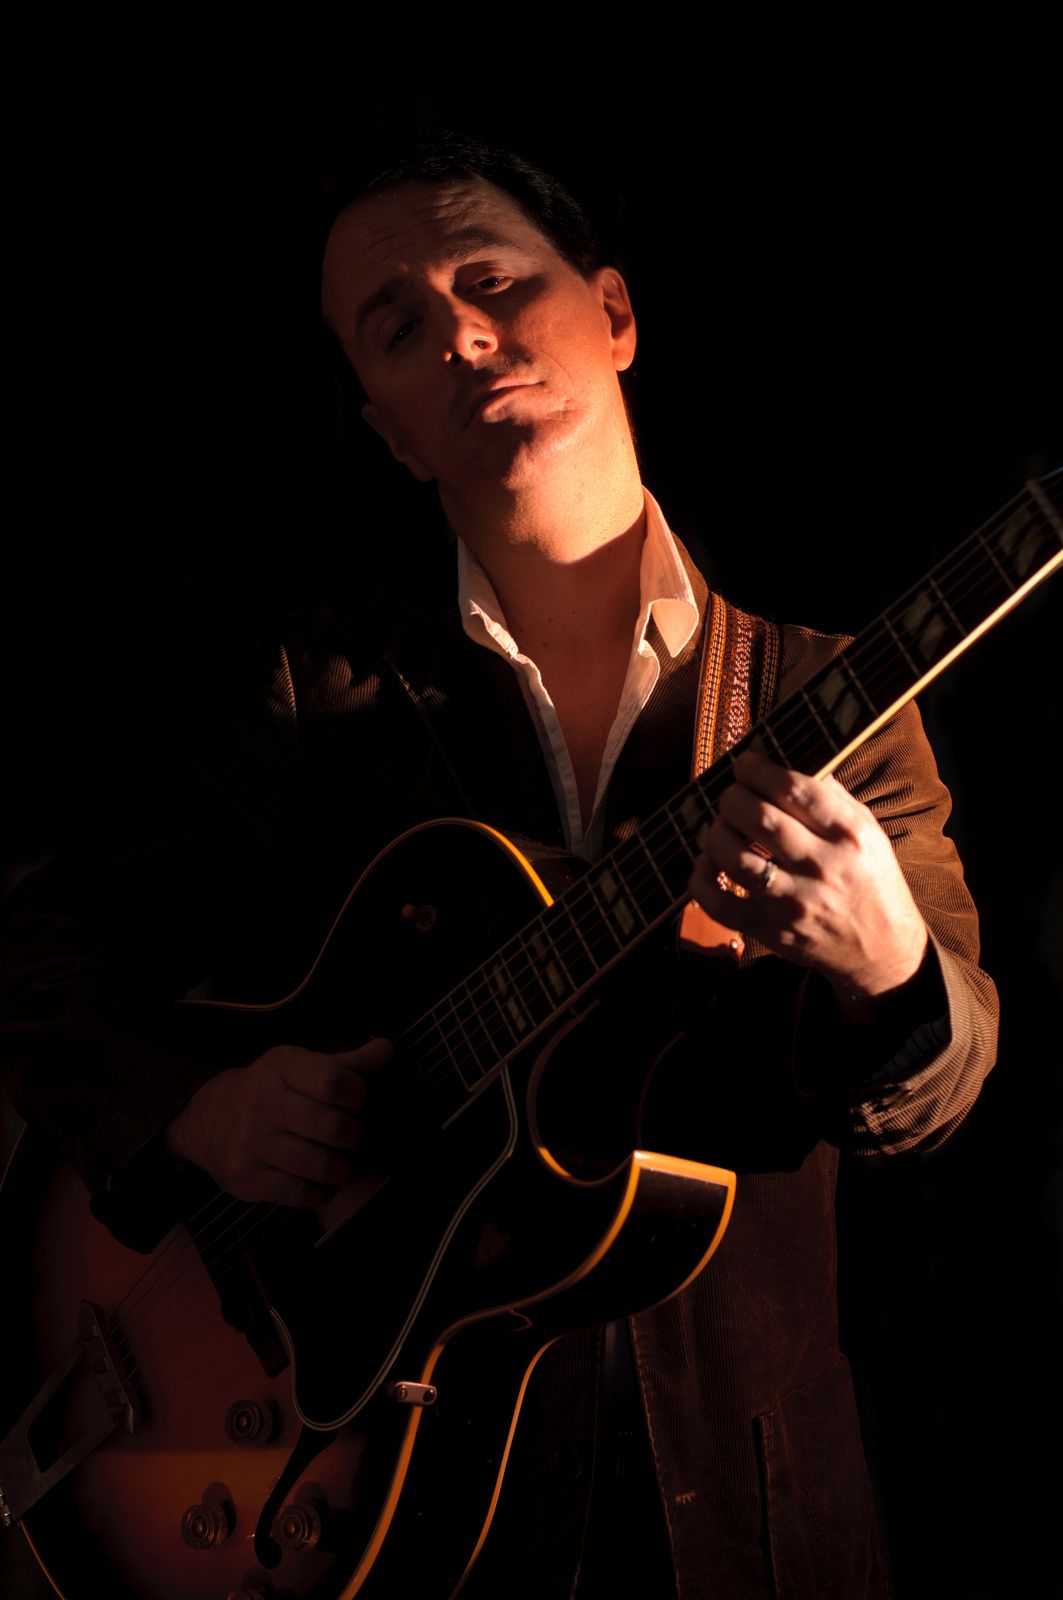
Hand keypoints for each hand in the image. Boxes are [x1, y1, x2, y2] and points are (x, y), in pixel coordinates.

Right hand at [164, 1038, 393, 1204]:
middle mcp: (261, 1103)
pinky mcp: (247, 1180)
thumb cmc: (269, 1090)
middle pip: (334, 1128)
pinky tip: (320, 1179)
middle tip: (357, 1136)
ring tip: (347, 1161)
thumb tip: (387, 1050)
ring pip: (323, 1166)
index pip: (333, 1082)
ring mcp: (251, 1144)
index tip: (359, 1100)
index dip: (358, 1094)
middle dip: (358, 1136)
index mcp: (280, 1067)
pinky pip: (304, 1194)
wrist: (208, 1121)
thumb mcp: (302, 1066)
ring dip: (346, 1168)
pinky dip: (322, 1191)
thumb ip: (348, 1063)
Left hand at [688, 751, 927, 1018]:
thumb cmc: (870, 880)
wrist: (882, 950)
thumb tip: (789, 759)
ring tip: (721, 828)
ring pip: (735, 859)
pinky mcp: (772, 931)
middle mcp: (822, 867)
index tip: (745, 763)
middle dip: (732, 798)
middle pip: (759, 819)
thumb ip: (831, 796)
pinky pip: (720, 904)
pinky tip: (706, 864)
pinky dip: (701, 880)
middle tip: (730, 796)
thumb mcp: (867, 832)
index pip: (794, 789)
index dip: (759, 770)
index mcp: (847, 834)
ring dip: (716, 834)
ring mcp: (794, 902)